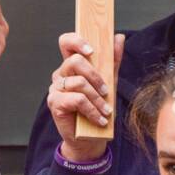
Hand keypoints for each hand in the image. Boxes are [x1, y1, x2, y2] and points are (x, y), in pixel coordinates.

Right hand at [46, 32, 124, 161]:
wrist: (91, 137)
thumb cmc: (98, 108)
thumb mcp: (110, 82)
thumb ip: (112, 60)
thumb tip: (119, 38)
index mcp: (72, 66)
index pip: (66, 42)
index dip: (76, 41)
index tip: (91, 50)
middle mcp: (61, 74)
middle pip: (74, 61)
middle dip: (95, 76)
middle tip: (106, 91)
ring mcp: (56, 88)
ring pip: (78, 82)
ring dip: (97, 98)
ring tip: (106, 111)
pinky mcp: (55, 102)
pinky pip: (76, 99)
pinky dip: (92, 110)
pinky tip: (100, 119)